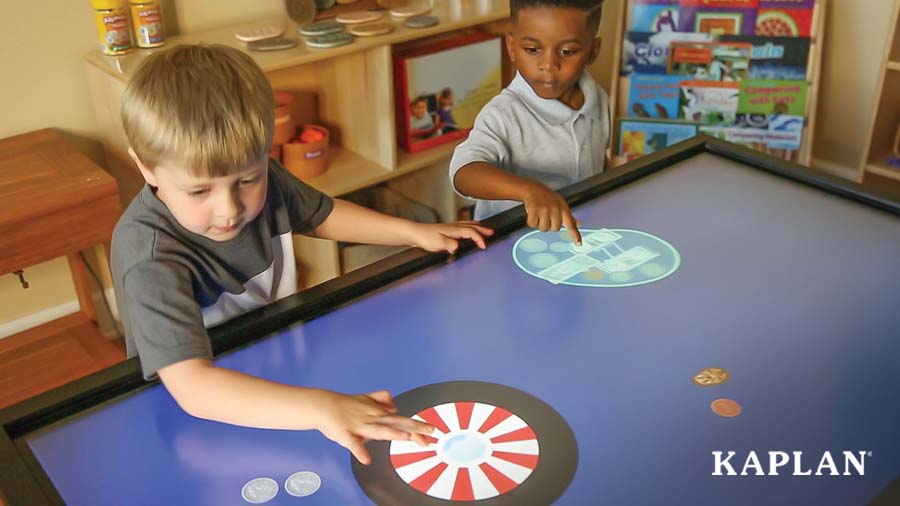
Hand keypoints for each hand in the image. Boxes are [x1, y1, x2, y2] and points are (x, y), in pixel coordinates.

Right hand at [314, 389, 433, 464]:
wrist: (323, 405)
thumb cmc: (345, 405)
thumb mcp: (366, 399)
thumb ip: (381, 400)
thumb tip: (394, 406)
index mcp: (378, 413)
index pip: (401, 420)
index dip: (417, 426)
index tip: (432, 433)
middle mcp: (372, 417)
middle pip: (396, 423)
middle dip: (414, 427)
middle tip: (431, 432)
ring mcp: (359, 425)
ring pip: (378, 429)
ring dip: (391, 433)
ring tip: (405, 437)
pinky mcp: (345, 433)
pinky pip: (352, 444)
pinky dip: (359, 451)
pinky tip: (366, 460)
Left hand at [410, 221, 492, 252]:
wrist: (414, 233)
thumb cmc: (425, 238)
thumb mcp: (438, 243)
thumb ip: (449, 245)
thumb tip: (458, 247)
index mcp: (454, 230)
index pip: (471, 232)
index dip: (479, 239)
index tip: (484, 246)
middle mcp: (453, 227)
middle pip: (472, 226)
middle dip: (483, 229)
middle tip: (492, 232)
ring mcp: (450, 227)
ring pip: (467, 225)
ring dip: (477, 226)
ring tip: (483, 228)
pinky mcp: (446, 230)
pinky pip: (462, 226)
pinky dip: (468, 227)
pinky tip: (465, 231)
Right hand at [522, 183, 581, 244]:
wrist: (534, 189)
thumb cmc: (549, 198)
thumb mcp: (561, 205)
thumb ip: (569, 216)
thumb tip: (579, 224)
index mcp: (564, 209)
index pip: (571, 224)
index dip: (575, 234)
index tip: (579, 244)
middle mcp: (555, 209)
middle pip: (554, 229)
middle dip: (550, 225)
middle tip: (546, 216)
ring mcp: (545, 209)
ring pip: (543, 229)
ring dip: (540, 224)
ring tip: (539, 214)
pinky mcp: (534, 210)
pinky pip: (533, 225)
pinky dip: (531, 222)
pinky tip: (533, 214)